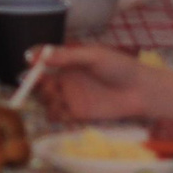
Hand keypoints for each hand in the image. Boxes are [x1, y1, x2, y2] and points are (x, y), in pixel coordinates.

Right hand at [31, 44, 172, 123]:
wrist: (141, 91)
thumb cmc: (120, 67)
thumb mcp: (93, 56)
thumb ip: (67, 56)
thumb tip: (40, 56)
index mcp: (68, 61)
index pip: (43, 61)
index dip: (34, 63)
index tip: (31, 64)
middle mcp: (65, 79)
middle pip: (39, 83)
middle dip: (35, 84)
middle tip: (44, 84)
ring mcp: (70, 97)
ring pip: (46, 100)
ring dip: (44, 99)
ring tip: (56, 97)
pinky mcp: (76, 114)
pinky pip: (57, 116)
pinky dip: (54, 115)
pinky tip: (62, 111)